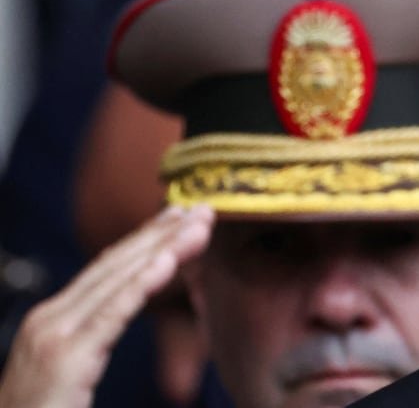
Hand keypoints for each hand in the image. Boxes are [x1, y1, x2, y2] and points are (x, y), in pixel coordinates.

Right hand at [0, 205, 213, 407]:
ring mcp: (54, 336)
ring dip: (163, 249)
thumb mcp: (69, 376)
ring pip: (118, 281)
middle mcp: (50, 320)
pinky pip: (111, 315)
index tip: (179, 218)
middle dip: (160, 234)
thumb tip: (119, 322)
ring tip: (196, 226)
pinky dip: (141, 285)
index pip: (106, 270)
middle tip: (200, 210)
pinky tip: (168, 262)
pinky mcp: (65, 359)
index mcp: (53, 321)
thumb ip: (92, 345)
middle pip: (115, 266)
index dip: (145, 241)